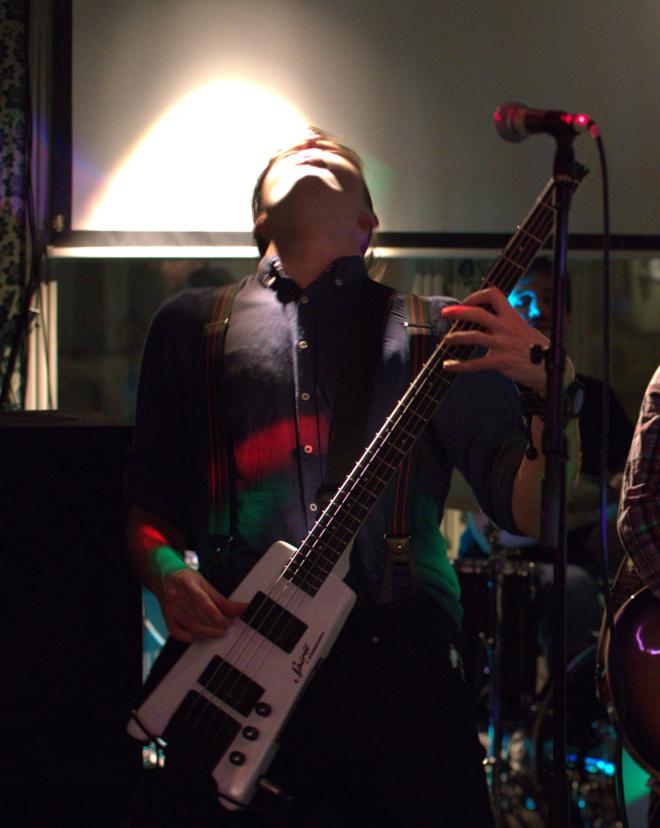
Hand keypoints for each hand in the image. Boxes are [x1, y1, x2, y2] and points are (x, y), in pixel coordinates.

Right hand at [159, 568, 247, 642]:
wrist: (164, 577)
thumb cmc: (186, 579)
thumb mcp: (205, 584)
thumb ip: (222, 599)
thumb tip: (241, 609)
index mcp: (187, 584)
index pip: (204, 603)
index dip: (219, 615)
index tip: (231, 619)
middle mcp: (176, 597)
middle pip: (199, 617)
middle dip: (217, 625)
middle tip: (228, 626)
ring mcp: (170, 609)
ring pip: (191, 626)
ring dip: (208, 633)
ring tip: (219, 632)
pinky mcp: (166, 618)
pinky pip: (178, 633)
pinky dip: (191, 637)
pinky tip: (201, 635)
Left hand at [440, 287, 558, 392]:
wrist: (550, 369)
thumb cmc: (535, 349)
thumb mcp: (523, 329)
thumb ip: (505, 324)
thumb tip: (485, 321)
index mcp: (512, 317)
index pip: (494, 295)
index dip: (477, 295)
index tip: (466, 302)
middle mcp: (507, 328)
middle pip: (478, 314)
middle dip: (458, 312)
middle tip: (445, 314)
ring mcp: (504, 344)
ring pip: (474, 336)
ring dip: (456, 338)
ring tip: (446, 340)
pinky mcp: (502, 362)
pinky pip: (476, 363)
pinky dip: (459, 365)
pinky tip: (449, 366)